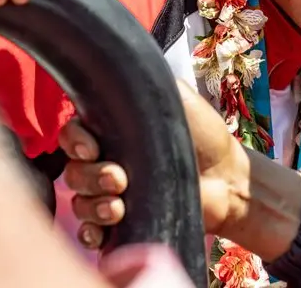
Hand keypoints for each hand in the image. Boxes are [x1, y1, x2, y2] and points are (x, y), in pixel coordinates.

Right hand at [62, 81, 247, 249]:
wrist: (228, 176)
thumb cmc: (205, 133)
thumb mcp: (177, 98)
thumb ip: (148, 83)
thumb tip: (120, 66)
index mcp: (112, 132)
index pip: (71, 135)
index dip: (73, 142)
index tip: (91, 148)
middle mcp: (106, 162)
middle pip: (73, 172)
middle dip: (91, 177)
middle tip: (120, 179)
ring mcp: (113, 195)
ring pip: (80, 202)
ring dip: (93, 207)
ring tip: (119, 208)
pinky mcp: (124, 224)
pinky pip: (91, 232)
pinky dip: (90, 234)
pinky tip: (102, 232)